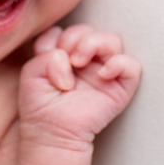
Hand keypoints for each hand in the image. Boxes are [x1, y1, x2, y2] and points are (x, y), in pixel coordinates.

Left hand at [18, 24, 141, 148]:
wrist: (51, 134)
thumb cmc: (40, 107)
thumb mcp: (32, 73)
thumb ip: (46, 56)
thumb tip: (72, 61)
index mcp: (64, 56)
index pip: (67, 30)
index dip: (57, 37)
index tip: (49, 54)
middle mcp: (86, 62)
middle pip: (90, 30)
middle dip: (75, 38)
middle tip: (67, 59)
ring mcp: (103, 73)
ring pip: (113, 41)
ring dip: (94, 44)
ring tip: (79, 63)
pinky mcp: (119, 89)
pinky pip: (132, 66)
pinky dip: (120, 64)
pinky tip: (102, 74)